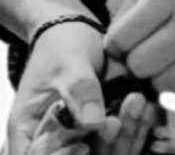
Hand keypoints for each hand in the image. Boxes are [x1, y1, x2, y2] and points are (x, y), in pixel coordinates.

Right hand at [7, 22, 157, 154]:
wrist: (77, 31)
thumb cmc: (60, 44)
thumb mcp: (68, 61)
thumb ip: (80, 89)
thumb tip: (94, 122)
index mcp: (29, 129)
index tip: (83, 145)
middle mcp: (53, 141)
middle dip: (102, 147)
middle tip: (116, 121)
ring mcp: (79, 140)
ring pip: (102, 154)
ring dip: (123, 138)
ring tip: (136, 103)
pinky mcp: (102, 135)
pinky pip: (119, 143)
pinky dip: (134, 130)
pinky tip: (145, 108)